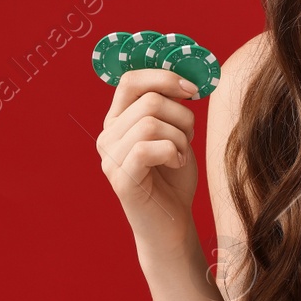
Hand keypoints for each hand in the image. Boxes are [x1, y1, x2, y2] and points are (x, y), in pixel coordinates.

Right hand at [96, 68, 201, 271]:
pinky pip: (147, 147)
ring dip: (179, 136)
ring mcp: (110, 158)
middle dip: (181, 115)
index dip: (164, 77)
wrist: (172, 223)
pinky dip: (172, 152)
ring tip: (181, 154)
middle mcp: (107, 136)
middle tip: (188, 138)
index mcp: (118, 120)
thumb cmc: (174, 177)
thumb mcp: (175, 132)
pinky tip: (177, 164)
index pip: (130, 79)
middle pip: (148, 100)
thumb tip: (186, 78)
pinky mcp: (121, 179)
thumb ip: (171, 105)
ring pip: (150, 121)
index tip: (192, 90)